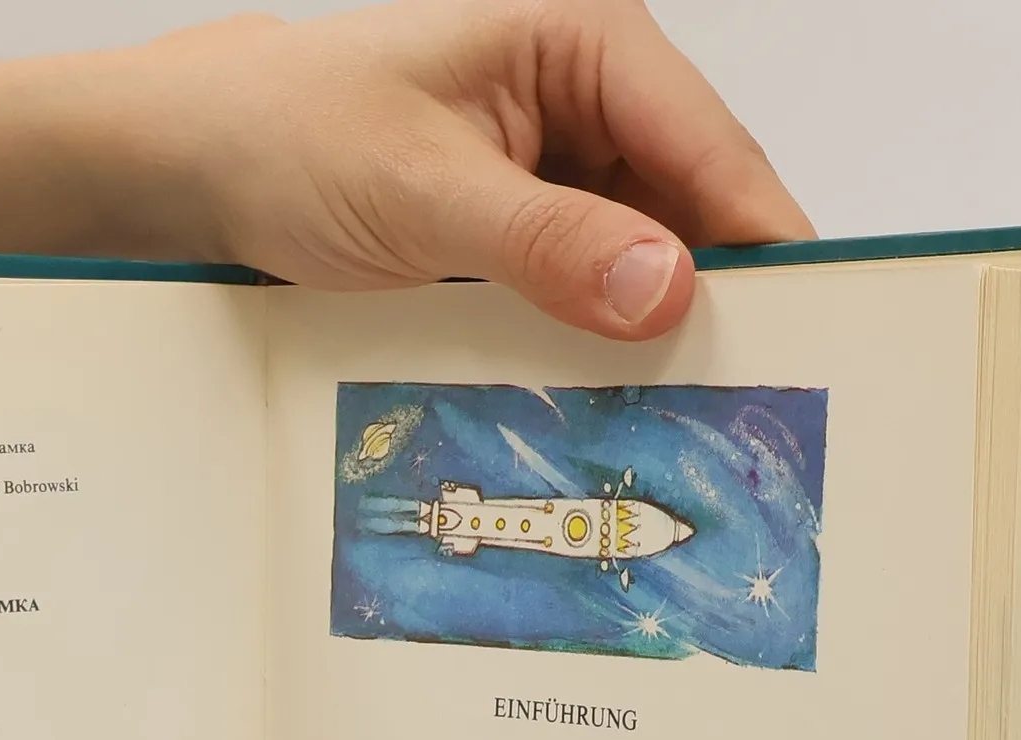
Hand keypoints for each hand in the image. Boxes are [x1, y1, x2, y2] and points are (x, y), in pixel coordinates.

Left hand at [111, 0, 813, 336]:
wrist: (207, 160)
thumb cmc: (295, 136)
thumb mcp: (423, 195)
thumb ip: (545, 243)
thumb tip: (665, 289)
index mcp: (586, 44)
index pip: (710, 146)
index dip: (762, 240)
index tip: (812, 325)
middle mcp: (590, 97)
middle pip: (692, 206)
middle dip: (715, 296)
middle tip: (749, 399)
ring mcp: (561, 165)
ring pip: (643, 256)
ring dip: (655, 329)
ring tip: (685, 414)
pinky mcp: (526, 226)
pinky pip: (588, 285)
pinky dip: (599, 336)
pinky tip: (609, 395)